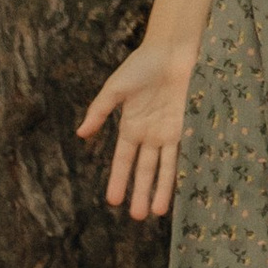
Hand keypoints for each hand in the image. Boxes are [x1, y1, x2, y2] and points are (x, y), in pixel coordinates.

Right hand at [77, 36, 197, 221]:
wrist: (174, 49)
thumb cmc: (143, 65)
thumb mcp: (116, 88)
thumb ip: (100, 111)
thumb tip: (81, 134)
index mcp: (131, 126)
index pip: (123, 161)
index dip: (118, 180)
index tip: (112, 202)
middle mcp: (150, 134)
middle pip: (144, 169)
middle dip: (140, 192)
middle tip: (138, 218)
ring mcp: (169, 131)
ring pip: (164, 167)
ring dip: (161, 188)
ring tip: (157, 212)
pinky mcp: (187, 124)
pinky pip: (184, 151)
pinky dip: (182, 169)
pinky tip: (181, 187)